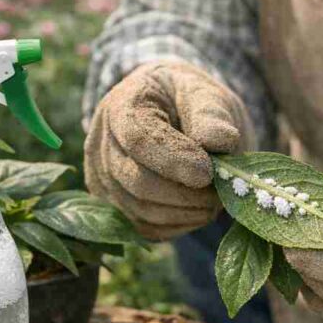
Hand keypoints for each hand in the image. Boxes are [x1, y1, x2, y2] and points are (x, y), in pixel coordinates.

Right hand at [84, 61, 254, 239]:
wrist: (178, 115)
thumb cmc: (191, 101)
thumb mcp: (205, 94)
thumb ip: (212, 113)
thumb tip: (221, 140)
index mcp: (122, 106)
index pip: (139, 139)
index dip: (173, 160)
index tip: (207, 172)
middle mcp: (101, 144)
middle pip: (136, 181)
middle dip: (184, 192)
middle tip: (220, 190)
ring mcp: (103, 179)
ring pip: (141, 210)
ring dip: (185, 211)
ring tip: (215, 198)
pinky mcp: (116, 207)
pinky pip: (146, 228)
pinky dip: (179, 225)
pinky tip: (200, 209)